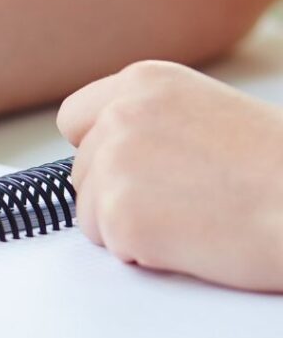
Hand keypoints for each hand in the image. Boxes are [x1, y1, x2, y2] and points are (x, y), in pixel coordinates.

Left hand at [58, 60, 282, 291]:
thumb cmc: (280, 169)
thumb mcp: (210, 113)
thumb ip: (154, 121)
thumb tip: (107, 150)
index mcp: (144, 81)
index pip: (75, 119)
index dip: (100, 152)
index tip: (133, 170)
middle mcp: (120, 114)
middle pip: (83, 171)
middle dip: (120, 195)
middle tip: (185, 202)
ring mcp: (116, 163)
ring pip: (89, 212)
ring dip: (131, 227)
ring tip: (196, 219)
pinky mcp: (120, 214)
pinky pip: (111, 246)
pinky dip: (147, 255)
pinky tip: (194, 240)